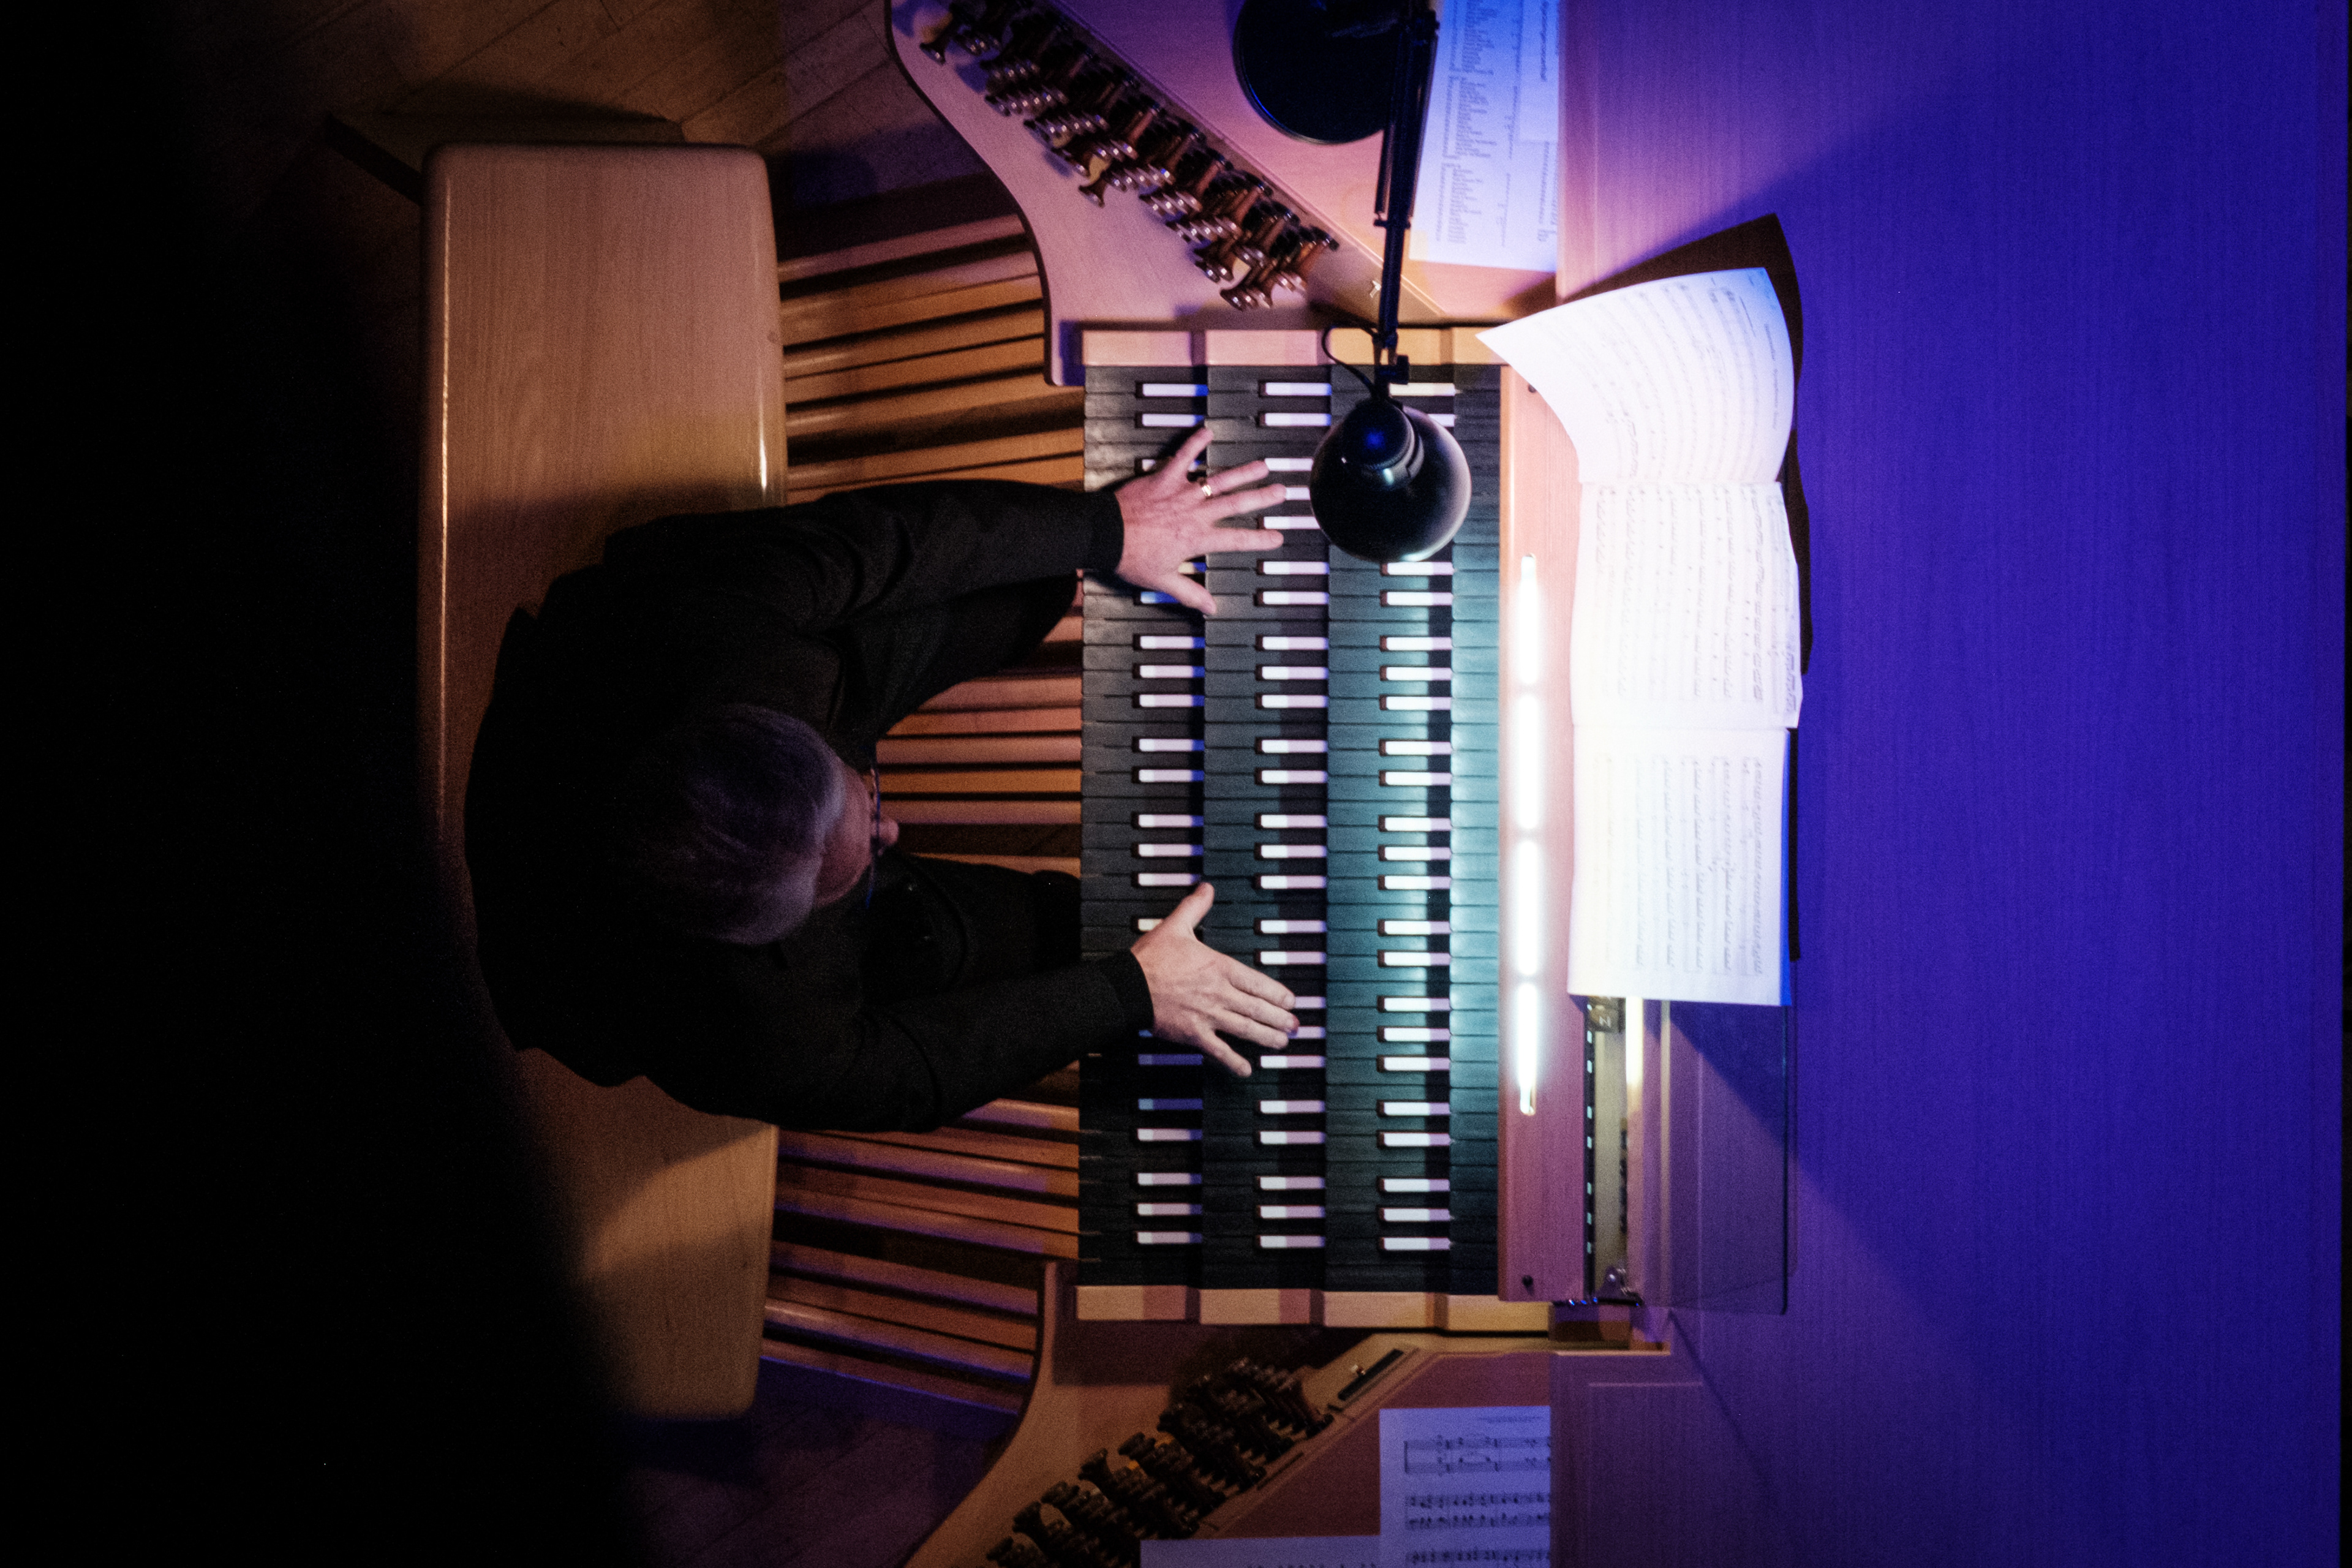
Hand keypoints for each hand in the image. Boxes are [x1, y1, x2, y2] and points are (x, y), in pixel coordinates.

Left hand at [1113, 425, 1286, 614]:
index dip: (1259, 539)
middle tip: (1282, 491)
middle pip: (1236, 503)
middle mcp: (1195, 513)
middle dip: (1261, 497)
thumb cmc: (1131, 557)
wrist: (1105, 535)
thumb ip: (1189, 593)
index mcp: (1197, 539)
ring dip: (1242, 473)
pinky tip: (1208, 432)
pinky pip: (1183, 457)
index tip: (1277, 537)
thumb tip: (1210, 608)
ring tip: (1262, 466)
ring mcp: (1181, 493)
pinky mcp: (1164, 478)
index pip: (1236, 540)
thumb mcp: (1163, 580)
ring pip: (1219, 480)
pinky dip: (1195, 443)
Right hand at [1129, 883, 1297, 1076]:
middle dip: (1280, 1018)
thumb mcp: (1175, 926)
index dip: (1278, 994)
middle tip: (1295, 1026)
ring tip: (1283, 1043)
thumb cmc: (1150, 959)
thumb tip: (1207, 888)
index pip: (1257, 982)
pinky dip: (1234, 1061)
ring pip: (1245, 1029)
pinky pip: (1219, 1050)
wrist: (1128, 987)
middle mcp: (1218, 993)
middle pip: (1257, 1008)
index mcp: (1218, 968)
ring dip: (1267, 1037)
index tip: (1291, 1001)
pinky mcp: (1193, 1034)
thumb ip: (1195, 907)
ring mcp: (1207, 1016)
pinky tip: (1246, 1069)